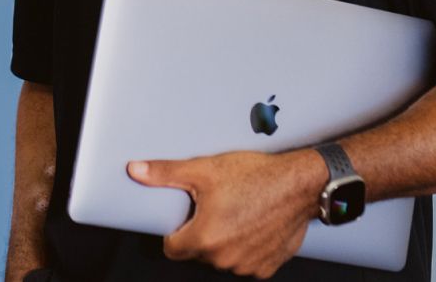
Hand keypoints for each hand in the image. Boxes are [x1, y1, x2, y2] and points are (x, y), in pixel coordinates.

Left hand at [126, 149, 324, 278]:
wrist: (299, 184)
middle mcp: (225, 258)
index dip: (175, 232)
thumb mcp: (204, 170)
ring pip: (222, 259)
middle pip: (198, 253)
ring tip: (235, 214)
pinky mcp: (267, 267)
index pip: (173, 249)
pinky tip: (252, 226)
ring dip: (224, 243)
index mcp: (205, 238)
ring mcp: (247, 266)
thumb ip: (165, 173)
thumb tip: (136, 170)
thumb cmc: (255, 176)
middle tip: (213, 208)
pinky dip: (246, 249)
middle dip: (201, 234)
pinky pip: (246, 263)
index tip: (185, 218)